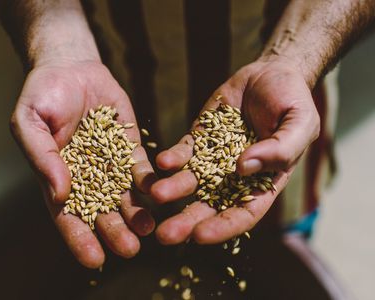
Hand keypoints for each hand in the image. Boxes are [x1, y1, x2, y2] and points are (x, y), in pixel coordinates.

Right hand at [10, 59, 155, 267]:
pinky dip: (151, 183)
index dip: (80, 239)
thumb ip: (41, 157)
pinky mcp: (131, 148)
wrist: (71, 68)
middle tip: (131, 249)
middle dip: (116, 231)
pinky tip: (160, 195)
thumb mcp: (30, 123)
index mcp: (59, 179)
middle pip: (103, 212)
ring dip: (138, 213)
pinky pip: (143, 169)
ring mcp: (112, 164)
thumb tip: (58, 193)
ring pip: (126, 195)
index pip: (69, 216)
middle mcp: (88, 178)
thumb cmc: (43, 96)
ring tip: (149, 228)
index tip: (94, 260)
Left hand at [151, 57, 319, 244]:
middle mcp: (235, 178)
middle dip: (187, 222)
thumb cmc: (291, 102)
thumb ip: (280, 149)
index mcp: (263, 183)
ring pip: (190, 182)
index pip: (244, 214)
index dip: (223, 227)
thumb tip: (244, 168)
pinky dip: (172, 159)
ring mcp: (213, 159)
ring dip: (172, 191)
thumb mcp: (299, 124)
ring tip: (156, 195)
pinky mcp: (198, 139)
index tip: (200, 235)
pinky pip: (183, 153)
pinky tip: (161, 162)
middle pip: (209, 207)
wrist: (270, 74)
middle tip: (165, 235)